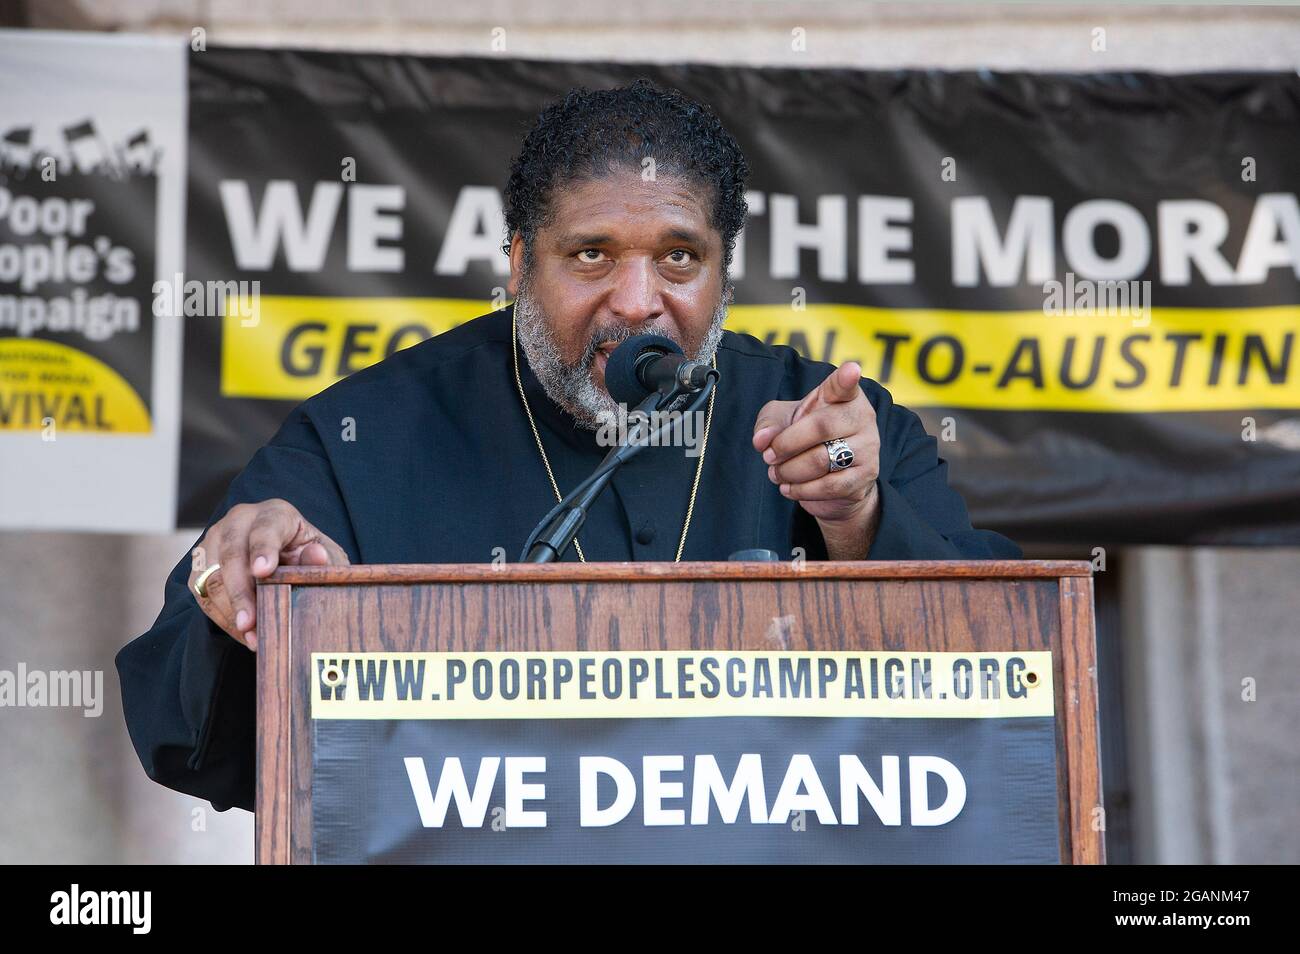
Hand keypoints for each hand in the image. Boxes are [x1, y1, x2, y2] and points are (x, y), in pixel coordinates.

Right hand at [186, 499, 349, 650]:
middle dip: (240, 593)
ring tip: (251, 638)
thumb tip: (317, 557)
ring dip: (230, 611)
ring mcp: (215, 540)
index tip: (263, 572)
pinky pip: (203, 594)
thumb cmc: (305, 554)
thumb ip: (323, 558)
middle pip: (231, 555)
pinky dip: (222, 617)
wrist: (283, 555)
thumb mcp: (324, 555)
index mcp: (274, 513)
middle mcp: (239, 520)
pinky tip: (243, 634)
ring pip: (211, 577)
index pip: (265, 528)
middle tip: (251, 623)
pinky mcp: (201, 564)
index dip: (263, 549)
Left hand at [752, 361, 881, 556]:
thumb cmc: (805, 436)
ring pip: (822, 461)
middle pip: (821, 427)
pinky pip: (829, 487)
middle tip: (768, 456)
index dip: (846, 378)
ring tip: (776, 474)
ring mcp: (868, 448)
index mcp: (844, 396)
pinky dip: (801, 490)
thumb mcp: (782, 421)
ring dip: (790, 471)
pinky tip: (789, 488)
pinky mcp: (865, 477)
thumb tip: (761, 440)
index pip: (844, 385)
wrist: (833, 477)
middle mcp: (862, 418)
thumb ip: (768, 424)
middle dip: (786, 444)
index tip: (851, 370)